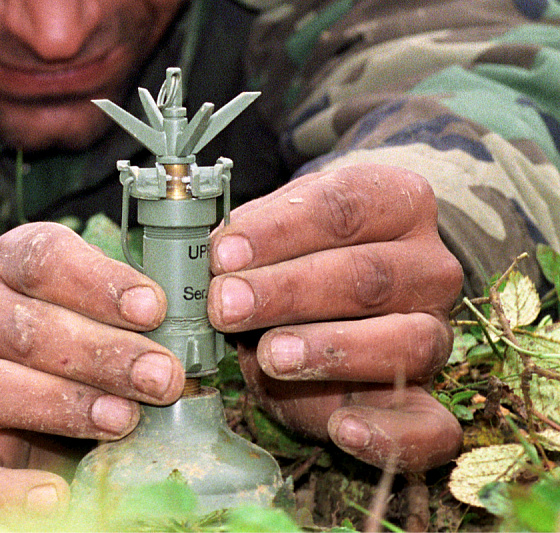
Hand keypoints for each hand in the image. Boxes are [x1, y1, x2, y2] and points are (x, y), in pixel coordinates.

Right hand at [0, 223, 184, 513]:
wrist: (33, 388)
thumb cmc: (94, 337)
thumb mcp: (115, 307)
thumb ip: (147, 306)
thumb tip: (209, 311)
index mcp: (18, 267)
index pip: (45, 259)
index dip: (99, 283)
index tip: (153, 309)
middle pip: (29, 328)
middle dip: (104, 354)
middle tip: (161, 377)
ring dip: (65, 406)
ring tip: (125, 419)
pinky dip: (5, 488)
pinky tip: (55, 495)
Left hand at [208, 163, 463, 471]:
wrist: (324, 309)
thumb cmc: (295, 260)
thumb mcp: (273, 235)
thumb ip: (250, 239)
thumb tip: (217, 256)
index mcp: (398, 203)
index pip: (344, 207)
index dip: (279, 231)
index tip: (223, 254)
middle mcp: (429, 266)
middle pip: (368, 275)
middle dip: (289, 292)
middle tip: (227, 305)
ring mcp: (436, 334)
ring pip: (406, 342)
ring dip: (332, 350)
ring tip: (270, 354)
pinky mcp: (430, 400)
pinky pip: (434, 427)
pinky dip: (392, 434)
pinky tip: (342, 429)